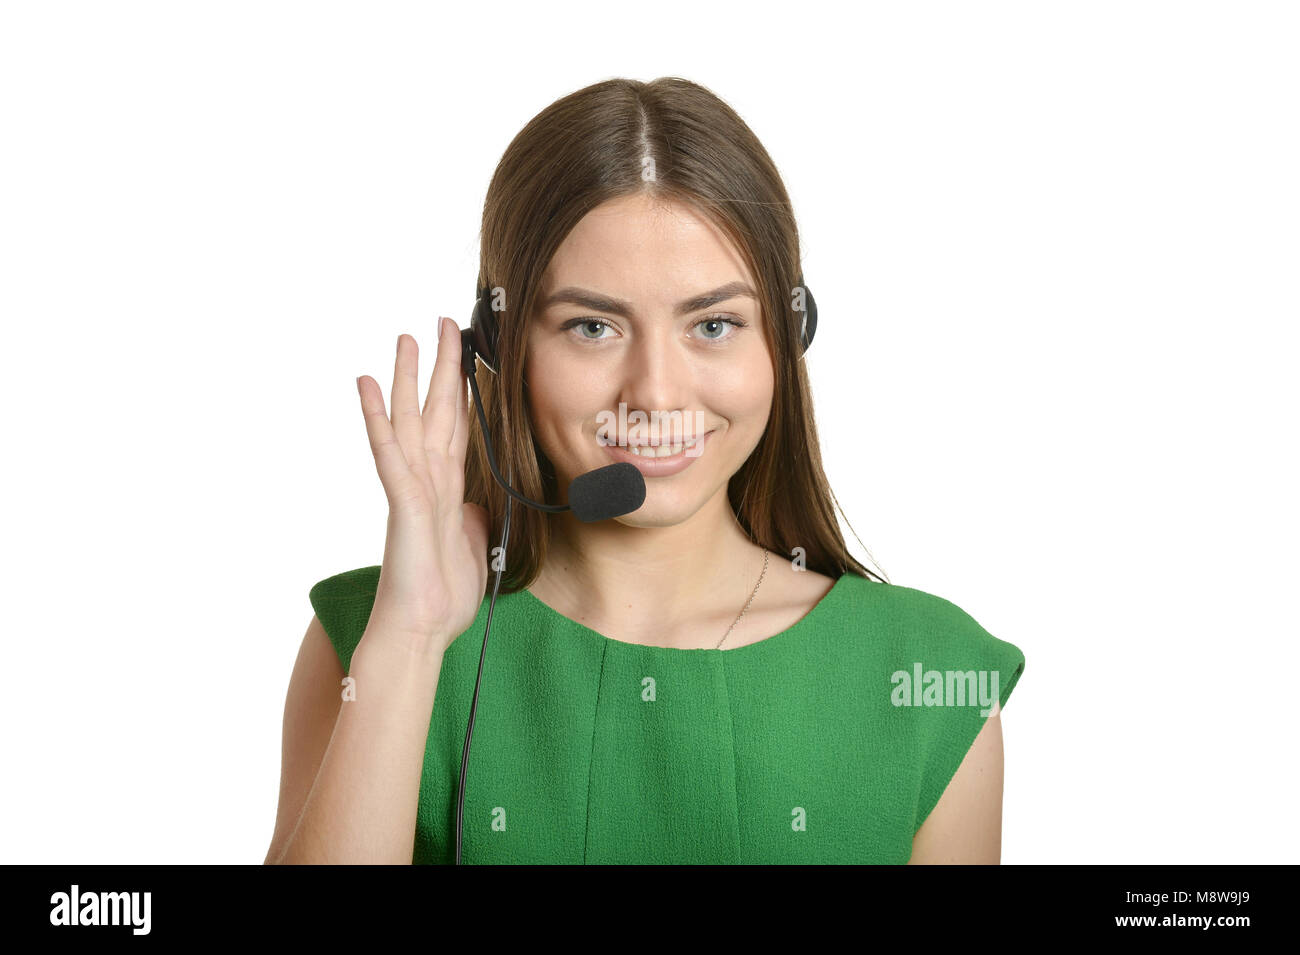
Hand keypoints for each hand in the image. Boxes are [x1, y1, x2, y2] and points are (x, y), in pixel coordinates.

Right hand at [354, 318, 488, 655]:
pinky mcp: (402, 503)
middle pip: (435, 412)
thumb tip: (475, 502)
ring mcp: (412, 488)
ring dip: (407, 379)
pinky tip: (369, 386)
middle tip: (443, 323)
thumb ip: (472, 516)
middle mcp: (428, 480)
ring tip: (405, 338)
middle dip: (442, 368)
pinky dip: (378, 418)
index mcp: (448, 489)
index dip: (463, 390)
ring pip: (409, 422)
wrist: (422, 632)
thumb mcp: (473, 545)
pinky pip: (389, 453)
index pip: (458, 427)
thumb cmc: (442, 596)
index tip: (469, 355)